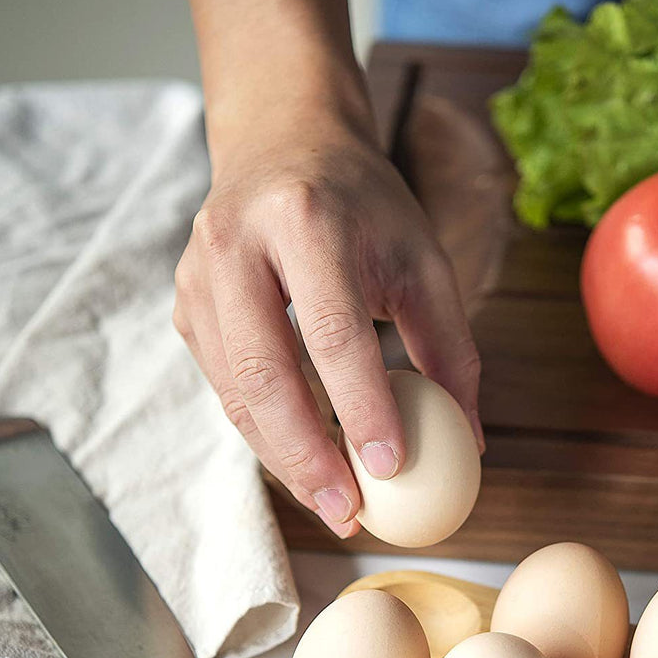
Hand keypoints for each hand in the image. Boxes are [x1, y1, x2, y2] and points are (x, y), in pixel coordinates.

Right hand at [172, 118, 482, 537]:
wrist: (283, 144)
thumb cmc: (365, 208)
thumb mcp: (423, 259)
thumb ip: (450, 349)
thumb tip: (470, 444)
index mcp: (305, 219)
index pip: (333, 332)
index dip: (362, 407)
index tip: (393, 470)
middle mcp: (236, 244)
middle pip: (265, 372)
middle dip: (308, 455)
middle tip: (349, 513)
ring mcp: (199, 277)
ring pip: (235, 392)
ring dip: (283, 459)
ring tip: (331, 505)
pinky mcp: (187, 307)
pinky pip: (225, 388)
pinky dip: (265, 435)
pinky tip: (304, 464)